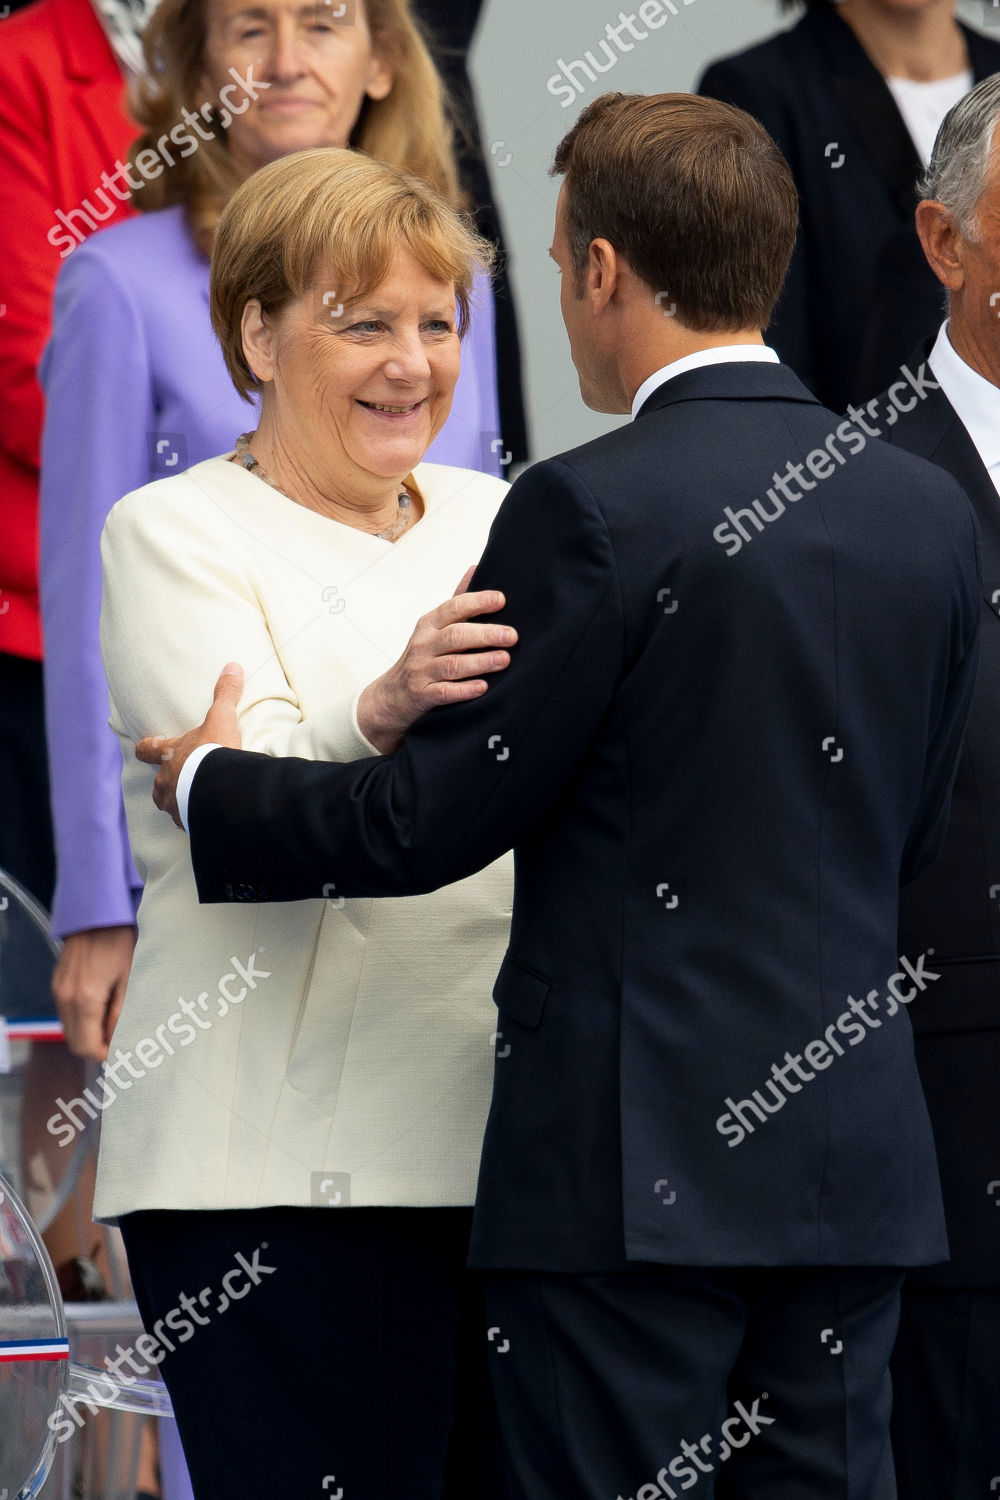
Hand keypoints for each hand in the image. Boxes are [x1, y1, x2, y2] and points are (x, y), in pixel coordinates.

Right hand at [51, 925, 136, 1059]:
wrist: (98, 914)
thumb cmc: (120, 943)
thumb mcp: (128, 980)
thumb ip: (120, 1014)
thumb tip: (116, 1040)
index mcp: (85, 999)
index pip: (85, 1046)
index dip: (103, 1054)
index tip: (121, 1049)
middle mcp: (65, 998)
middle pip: (73, 1041)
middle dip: (95, 1046)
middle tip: (118, 1038)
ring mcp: (58, 990)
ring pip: (68, 1028)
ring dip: (87, 1032)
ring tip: (112, 1020)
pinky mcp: (56, 983)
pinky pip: (65, 1013)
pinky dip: (81, 1018)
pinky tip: (100, 1007)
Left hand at [135, 663, 244, 827]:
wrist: (217, 788)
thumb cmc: (213, 752)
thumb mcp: (221, 719)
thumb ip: (225, 695)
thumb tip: (232, 667)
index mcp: (169, 755)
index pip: (147, 749)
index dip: (146, 747)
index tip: (146, 747)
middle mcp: (166, 781)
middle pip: (158, 783)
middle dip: (169, 782)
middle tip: (184, 780)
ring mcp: (174, 805)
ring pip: (170, 805)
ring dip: (180, 802)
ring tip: (197, 802)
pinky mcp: (188, 823)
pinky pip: (188, 822)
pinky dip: (196, 819)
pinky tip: (209, 817)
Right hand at [357, 568, 516, 753]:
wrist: (392, 696)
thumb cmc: (422, 657)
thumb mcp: (434, 627)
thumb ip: (457, 602)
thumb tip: (476, 568)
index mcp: (430, 624)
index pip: (454, 608)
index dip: (478, 602)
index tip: (501, 600)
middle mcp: (424, 644)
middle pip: (456, 635)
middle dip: (485, 635)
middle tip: (512, 636)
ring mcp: (421, 670)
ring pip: (452, 664)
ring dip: (480, 662)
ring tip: (504, 660)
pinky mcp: (422, 695)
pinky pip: (444, 692)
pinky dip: (464, 690)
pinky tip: (483, 687)